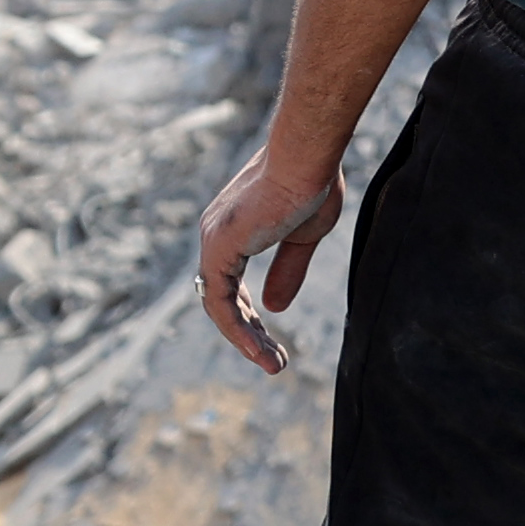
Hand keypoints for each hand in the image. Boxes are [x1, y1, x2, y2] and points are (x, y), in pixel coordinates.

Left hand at [195, 144, 349, 376]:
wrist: (308, 159)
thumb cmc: (311, 185)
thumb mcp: (304, 238)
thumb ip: (287, 271)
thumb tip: (274, 308)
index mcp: (232, 230)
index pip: (230, 284)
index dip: (250, 315)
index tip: (271, 339)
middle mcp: (215, 235)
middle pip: (223, 299)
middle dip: (250, 333)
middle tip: (276, 362)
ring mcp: (213, 242)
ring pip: (219, 306)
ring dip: (246, 340)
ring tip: (275, 366)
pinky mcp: (218, 250)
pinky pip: (219, 304)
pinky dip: (238, 331)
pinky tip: (260, 351)